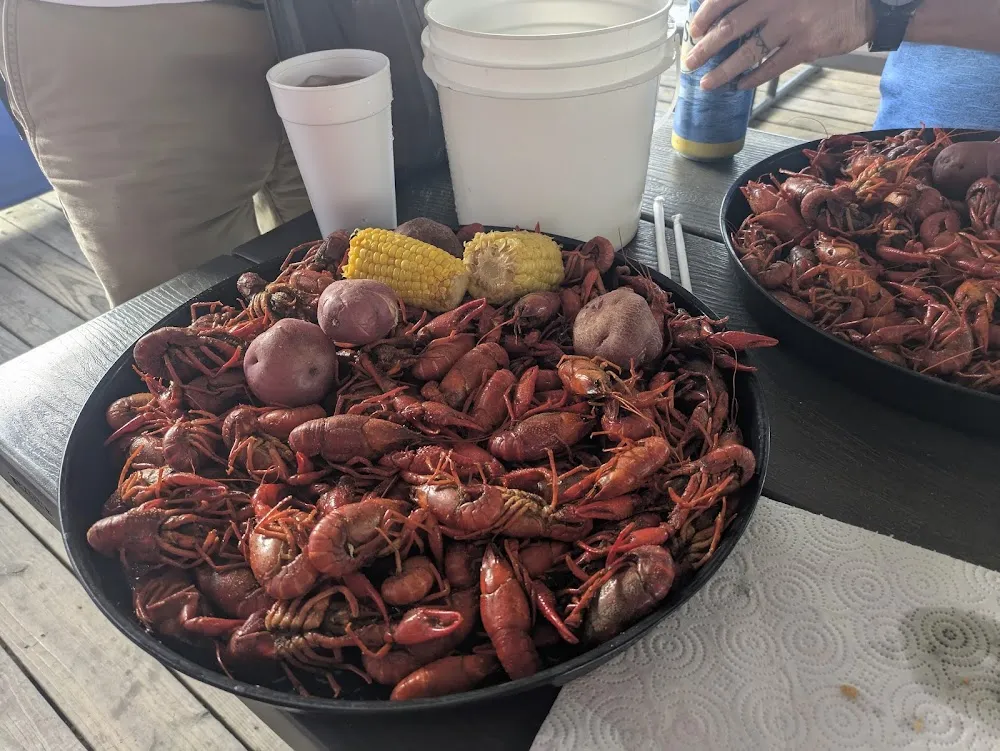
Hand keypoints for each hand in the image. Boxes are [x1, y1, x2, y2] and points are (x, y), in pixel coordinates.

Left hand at [685, 0, 874, 90]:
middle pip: (731, 27)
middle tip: (691, 62)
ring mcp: (792, 24)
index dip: (706, 14)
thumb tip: (727, 14)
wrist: (867, 3)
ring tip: (707, 83)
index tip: (694, 29)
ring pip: (748, 52)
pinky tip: (740, 85)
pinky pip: (772, 66)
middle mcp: (778, 1)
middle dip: (706, 48)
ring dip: (723, 70)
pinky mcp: (807, 46)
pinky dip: (753, 78)